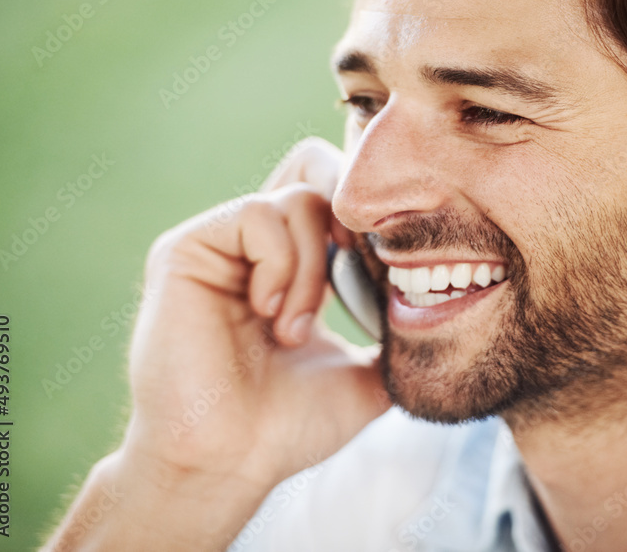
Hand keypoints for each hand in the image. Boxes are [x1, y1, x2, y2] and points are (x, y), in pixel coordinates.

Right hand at [124, 136, 387, 490]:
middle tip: (359, 274)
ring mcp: (220, 243)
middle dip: (354, 218)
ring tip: (295, 331)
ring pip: (298, 196)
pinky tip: (272, 317)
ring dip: (314, 268)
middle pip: (316, 165)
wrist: (230, 462)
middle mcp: (255, 244)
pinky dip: (283, 266)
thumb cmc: (287, 426)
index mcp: (293, 263)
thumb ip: (392, 333)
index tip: (392, 270)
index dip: (373, 220)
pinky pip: (258, 215)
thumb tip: (440, 310)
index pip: (337, 194)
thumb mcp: (363, 373)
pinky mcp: (186, 249)